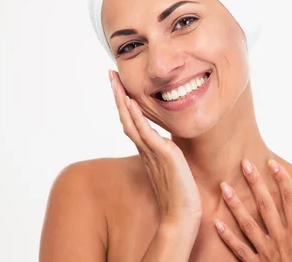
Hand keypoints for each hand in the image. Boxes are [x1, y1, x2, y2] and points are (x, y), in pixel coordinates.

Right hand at [109, 70, 201, 227]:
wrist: (181, 216)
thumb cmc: (179, 194)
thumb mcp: (171, 166)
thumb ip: (166, 153)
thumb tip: (166, 144)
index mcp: (147, 150)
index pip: (131, 121)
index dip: (124, 103)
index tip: (119, 85)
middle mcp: (145, 149)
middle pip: (126, 117)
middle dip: (118, 95)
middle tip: (110, 74)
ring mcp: (152, 152)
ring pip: (131, 121)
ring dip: (123, 100)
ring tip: (116, 81)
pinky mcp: (163, 155)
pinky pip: (146, 132)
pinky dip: (138, 117)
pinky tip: (132, 103)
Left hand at [214, 159, 291, 260]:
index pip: (290, 201)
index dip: (282, 181)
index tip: (273, 163)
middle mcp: (280, 239)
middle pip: (266, 206)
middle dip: (255, 184)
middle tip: (243, 163)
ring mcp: (265, 252)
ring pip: (248, 224)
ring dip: (235, 205)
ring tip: (223, 187)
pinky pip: (239, 250)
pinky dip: (227, 236)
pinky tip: (216, 222)